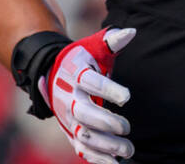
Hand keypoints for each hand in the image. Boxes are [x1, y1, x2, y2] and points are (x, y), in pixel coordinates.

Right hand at [40, 27, 136, 163]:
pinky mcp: (70, 131)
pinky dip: (97, 159)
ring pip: (82, 134)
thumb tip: (131, 33)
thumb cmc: (83, 59)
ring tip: (128, 149)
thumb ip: (112, 40)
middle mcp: (69, 97)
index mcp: (75, 73)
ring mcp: (68, 117)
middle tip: (126, 128)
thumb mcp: (94, 45)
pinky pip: (82, 149)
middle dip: (105, 122)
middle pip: (83, 113)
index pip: (90, 82)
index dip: (107, 89)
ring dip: (105, 145)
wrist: (53, 73)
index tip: (127, 96)